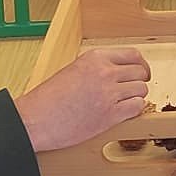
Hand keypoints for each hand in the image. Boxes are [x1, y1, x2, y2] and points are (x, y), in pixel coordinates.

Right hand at [14, 46, 150, 150]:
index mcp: (94, 58)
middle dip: (139, 81)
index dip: (141, 65)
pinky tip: (125, 113)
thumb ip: (96, 69)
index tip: (141, 72)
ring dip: (136, 97)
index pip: (133, 55)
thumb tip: (116, 73)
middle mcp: (105, 72)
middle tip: (134, 89)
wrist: (34, 120)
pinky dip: (134, 110)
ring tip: (125, 103)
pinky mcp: (110, 115)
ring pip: (141, 90)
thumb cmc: (47, 100)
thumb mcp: (72, 71)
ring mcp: (109, 93)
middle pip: (140, 72)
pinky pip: (137, 108)